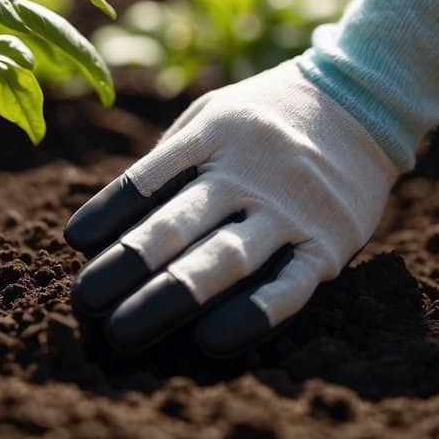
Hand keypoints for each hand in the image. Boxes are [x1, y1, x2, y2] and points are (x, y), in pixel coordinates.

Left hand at [65, 60, 397, 355]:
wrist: (364, 99)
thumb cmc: (265, 116)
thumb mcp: (212, 116)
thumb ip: (168, 162)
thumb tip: (109, 223)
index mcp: (213, 135)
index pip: (148, 177)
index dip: (109, 211)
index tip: (74, 243)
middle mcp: (249, 172)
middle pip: (178, 224)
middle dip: (127, 265)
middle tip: (84, 303)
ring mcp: (291, 209)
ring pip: (225, 258)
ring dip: (170, 296)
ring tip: (123, 330)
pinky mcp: (330, 243)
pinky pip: (289, 285)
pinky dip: (252, 315)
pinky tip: (212, 340)